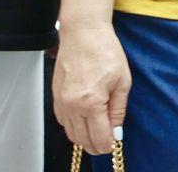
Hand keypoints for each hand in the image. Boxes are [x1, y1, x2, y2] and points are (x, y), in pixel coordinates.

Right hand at [52, 20, 129, 155]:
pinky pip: (63, 121)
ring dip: (84, 137)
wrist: (83, 32)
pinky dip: (73, 125)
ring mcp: (61, 101)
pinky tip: (85, 118)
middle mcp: (72, 105)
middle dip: (96, 145)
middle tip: (107, 140)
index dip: (108, 145)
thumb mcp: (122, 82)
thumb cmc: (104, 50)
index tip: (114, 143)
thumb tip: (116, 133)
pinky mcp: (55, 96)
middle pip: (82, 140)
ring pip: (71, 133)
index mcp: (91, 102)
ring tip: (98, 130)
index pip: (99, 138)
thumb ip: (118, 111)